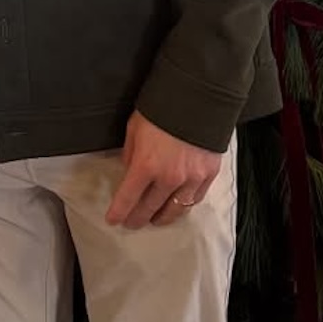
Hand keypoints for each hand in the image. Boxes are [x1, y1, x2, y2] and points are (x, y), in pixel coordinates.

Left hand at [105, 111, 223, 229]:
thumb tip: (129, 171)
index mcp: (146, 165)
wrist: (198, 98)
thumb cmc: (161, 110)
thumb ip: (130, 154)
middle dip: (138, 218)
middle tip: (132, 223)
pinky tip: (178, 207)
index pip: (128, 197)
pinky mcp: (208, 175)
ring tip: (155, 220)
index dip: (119, 211)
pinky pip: (195, 199)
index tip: (113, 219)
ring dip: (162, 218)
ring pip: (175, 210)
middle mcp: (168, 178)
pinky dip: (184, 206)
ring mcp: (191, 179)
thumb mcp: (134, 128)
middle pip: (150, 208)